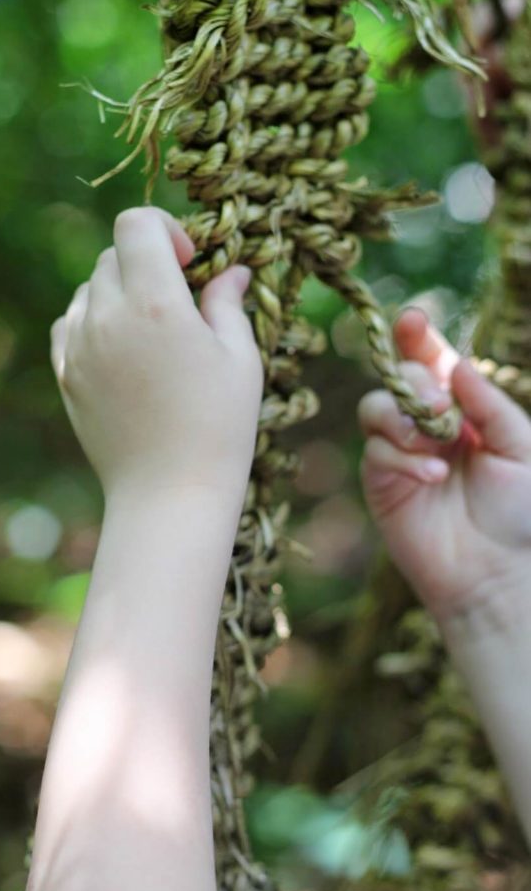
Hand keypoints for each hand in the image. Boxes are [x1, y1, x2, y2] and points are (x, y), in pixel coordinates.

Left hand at [50, 206, 263, 502]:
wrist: (168, 493)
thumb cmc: (218, 427)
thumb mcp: (239, 359)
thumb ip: (228, 303)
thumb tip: (230, 271)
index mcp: (155, 302)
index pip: (135, 224)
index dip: (164, 230)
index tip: (189, 262)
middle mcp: (107, 316)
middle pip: (113, 255)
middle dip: (147, 263)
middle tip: (179, 300)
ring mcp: (79, 345)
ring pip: (90, 288)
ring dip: (120, 291)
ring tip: (153, 330)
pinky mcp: (65, 373)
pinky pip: (71, 323)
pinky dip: (94, 320)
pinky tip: (123, 349)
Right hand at [358, 308, 530, 621]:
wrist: (500, 571)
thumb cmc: (521, 511)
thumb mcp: (521, 447)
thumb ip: (489, 403)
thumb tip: (454, 363)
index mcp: (462, 409)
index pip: (432, 361)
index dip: (417, 336)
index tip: (413, 320)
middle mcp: (426, 424)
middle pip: (398, 376)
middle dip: (416, 383)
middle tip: (443, 409)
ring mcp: (399, 452)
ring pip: (375, 408)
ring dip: (404, 418)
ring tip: (438, 444)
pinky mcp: (381, 483)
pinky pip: (377, 452)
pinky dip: (404, 458)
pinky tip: (434, 478)